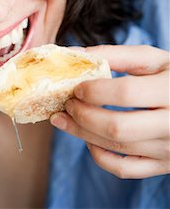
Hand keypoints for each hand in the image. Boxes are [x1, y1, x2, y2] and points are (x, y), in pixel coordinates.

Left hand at [50, 45, 169, 178]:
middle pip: (117, 127)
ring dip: (82, 133)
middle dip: (83, 115)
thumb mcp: (154, 59)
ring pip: (116, 147)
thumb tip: (76, 53)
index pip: (126, 94)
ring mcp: (169, 150)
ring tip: (64, 119)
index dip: (95, 90)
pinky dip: (100, 157)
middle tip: (67, 104)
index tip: (76, 87)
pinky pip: (125, 169)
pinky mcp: (163, 165)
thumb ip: (117, 54)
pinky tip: (89, 140)